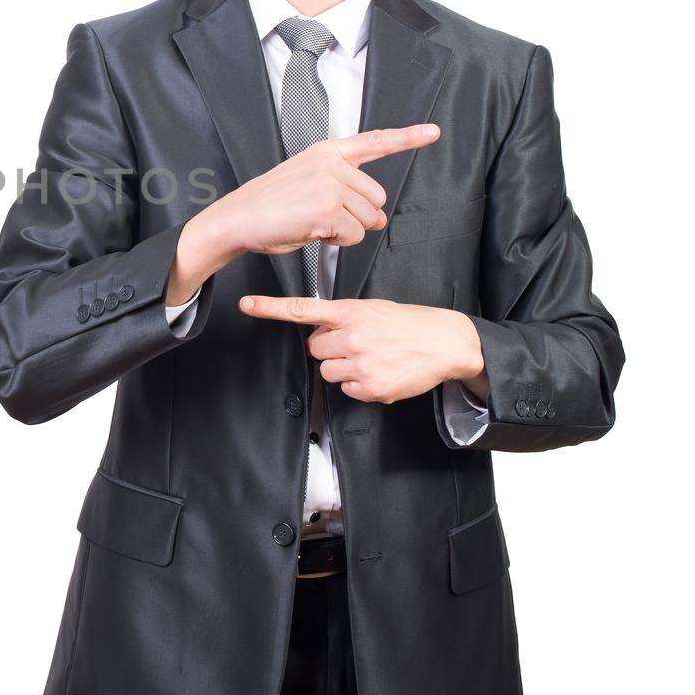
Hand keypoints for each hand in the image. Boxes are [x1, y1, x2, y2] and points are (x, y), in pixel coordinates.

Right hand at [166, 124, 440, 304]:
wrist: (237, 218)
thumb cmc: (269, 206)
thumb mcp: (306, 181)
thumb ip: (343, 187)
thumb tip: (378, 216)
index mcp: (327, 152)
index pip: (374, 142)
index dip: (407, 137)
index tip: (432, 132)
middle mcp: (332, 163)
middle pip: (376, 198)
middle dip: (359, 216)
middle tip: (324, 219)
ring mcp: (331, 184)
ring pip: (367, 219)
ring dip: (346, 231)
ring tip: (312, 223)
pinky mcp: (328, 208)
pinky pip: (354, 235)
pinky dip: (336, 241)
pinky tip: (310, 231)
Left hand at [237, 294, 486, 404]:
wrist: (446, 342)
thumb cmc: (410, 323)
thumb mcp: (373, 309)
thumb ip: (343, 319)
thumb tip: (320, 336)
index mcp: (351, 312)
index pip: (303, 309)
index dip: (271, 308)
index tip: (248, 304)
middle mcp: (352, 336)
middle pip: (314, 349)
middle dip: (330, 348)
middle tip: (356, 344)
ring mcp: (361, 363)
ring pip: (328, 371)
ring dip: (343, 368)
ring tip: (371, 358)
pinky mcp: (371, 387)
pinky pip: (347, 390)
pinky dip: (360, 385)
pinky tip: (380, 372)